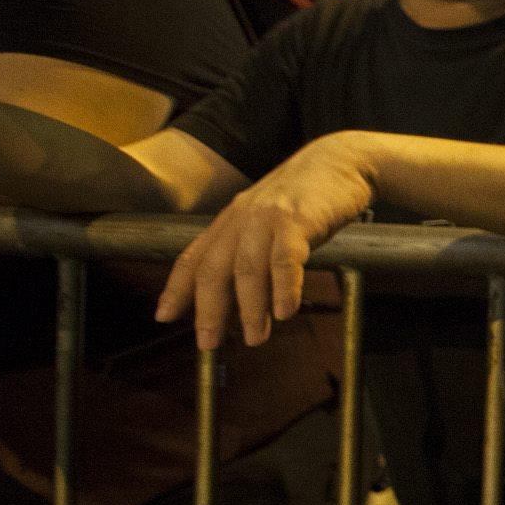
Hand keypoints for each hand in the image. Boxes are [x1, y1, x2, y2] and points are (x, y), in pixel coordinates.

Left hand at [156, 134, 371, 348]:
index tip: (164, 316)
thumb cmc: (308, 197)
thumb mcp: (270, 220)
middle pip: (214, 270)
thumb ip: (255, 250)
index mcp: (231, 222)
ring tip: (256, 337)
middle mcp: (241, 220)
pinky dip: (282, 288)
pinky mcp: (298, 220)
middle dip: (209, 310)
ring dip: (249, 308)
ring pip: (246, 269)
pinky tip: (284, 312)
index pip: (193, 258)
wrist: (340, 161)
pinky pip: (284, 259)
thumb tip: (247, 294)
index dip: (176, 289)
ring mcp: (267, 219)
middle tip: (209, 343)